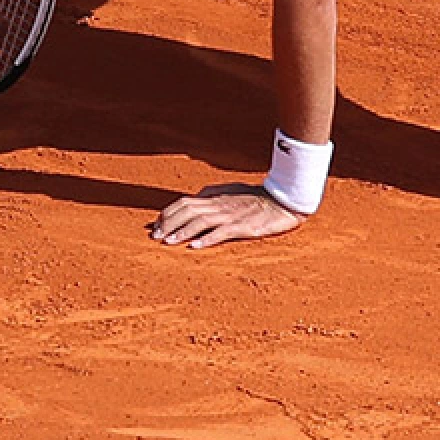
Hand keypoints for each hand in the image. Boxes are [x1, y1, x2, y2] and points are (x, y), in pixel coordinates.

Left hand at [151, 183, 306, 248]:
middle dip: (169, 223)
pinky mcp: (243, 226)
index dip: (168, 213)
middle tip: (155, 237)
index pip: (184, 202)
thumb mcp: (232, 191)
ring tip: (168, 242)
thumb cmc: (258, 197)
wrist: (283, 200)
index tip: (156, 225)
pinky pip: (222, 232)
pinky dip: (207, 239)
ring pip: (200, 221)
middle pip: (187, 211)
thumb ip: (213, 194)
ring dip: (182, 232)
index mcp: (215, 197)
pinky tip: (196, 247)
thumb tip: (196, 197)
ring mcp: (230, 215)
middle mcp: (219, 204)